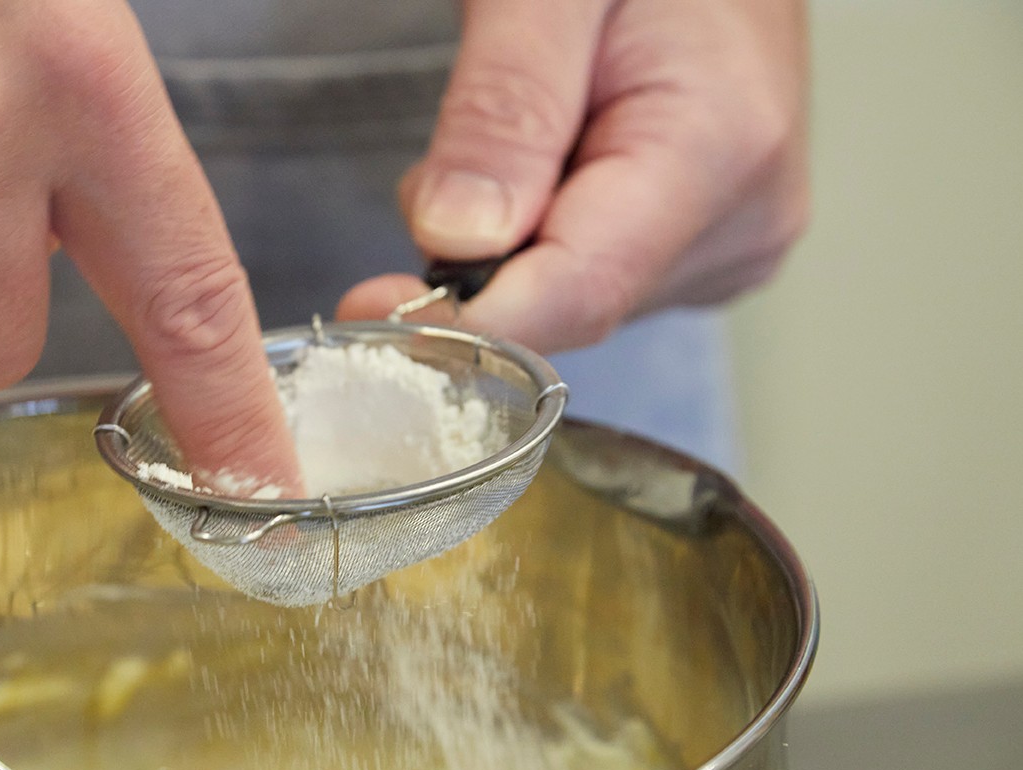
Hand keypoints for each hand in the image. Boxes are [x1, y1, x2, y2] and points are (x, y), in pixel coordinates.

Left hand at [337, 0, 809, 350]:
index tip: (372, 307)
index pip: (577, 291)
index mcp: (720, 151)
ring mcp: (726, 243)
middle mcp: (740, 221)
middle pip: (562, 300)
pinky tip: (554, 155)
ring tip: (531, 120)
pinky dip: (537, 232)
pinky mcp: (701, 250)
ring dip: (506, 236)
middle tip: (458, 145)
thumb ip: (504, 106)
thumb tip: (457, 240)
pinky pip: (585, 275)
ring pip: (564, 296)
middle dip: (480, 252)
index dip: (464, 318)